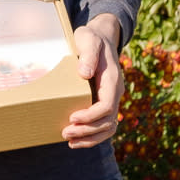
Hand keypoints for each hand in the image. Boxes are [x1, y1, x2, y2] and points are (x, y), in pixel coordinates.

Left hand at [64, 15, 123, 148]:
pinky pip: (103, 124)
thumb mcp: (88, 40)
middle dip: (87, 130)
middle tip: (65, 133)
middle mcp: (114, 92)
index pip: (107, 106)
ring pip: (108, 127)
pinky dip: (92, 134)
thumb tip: (84, 73)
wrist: (100, 37)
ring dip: (90, 137)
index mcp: (112, 80)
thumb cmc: (92, 38)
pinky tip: (76, 138)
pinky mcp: (103, 101)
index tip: (72, 118)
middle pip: (108, 121)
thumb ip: (87, 55)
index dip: (90, 116)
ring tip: (70, 141)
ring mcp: (110, 98)